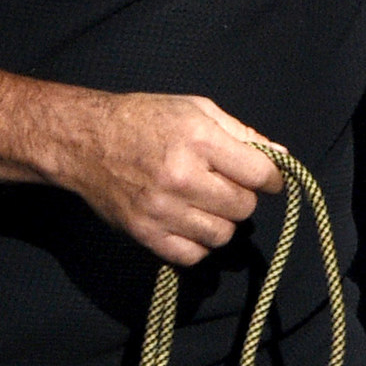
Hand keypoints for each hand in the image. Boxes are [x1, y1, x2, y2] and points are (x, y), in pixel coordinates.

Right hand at [0, 66, 285, 265]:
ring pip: (222, 235)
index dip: (271, 178)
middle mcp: (181, 177)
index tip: (265, 179)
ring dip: (221, 222)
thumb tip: (280, 156)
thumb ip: (241, 134)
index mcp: (198, 140)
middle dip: (242, 197)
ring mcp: (161, 209)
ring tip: (206, 204)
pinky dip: (198, 243)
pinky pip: (193, 255)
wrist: (84, 142)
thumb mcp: (195, 110)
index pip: (259, 174)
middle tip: (225, 186)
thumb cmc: (144, 120)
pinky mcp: (144, 234)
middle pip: (243, 207)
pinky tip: (189, 223)